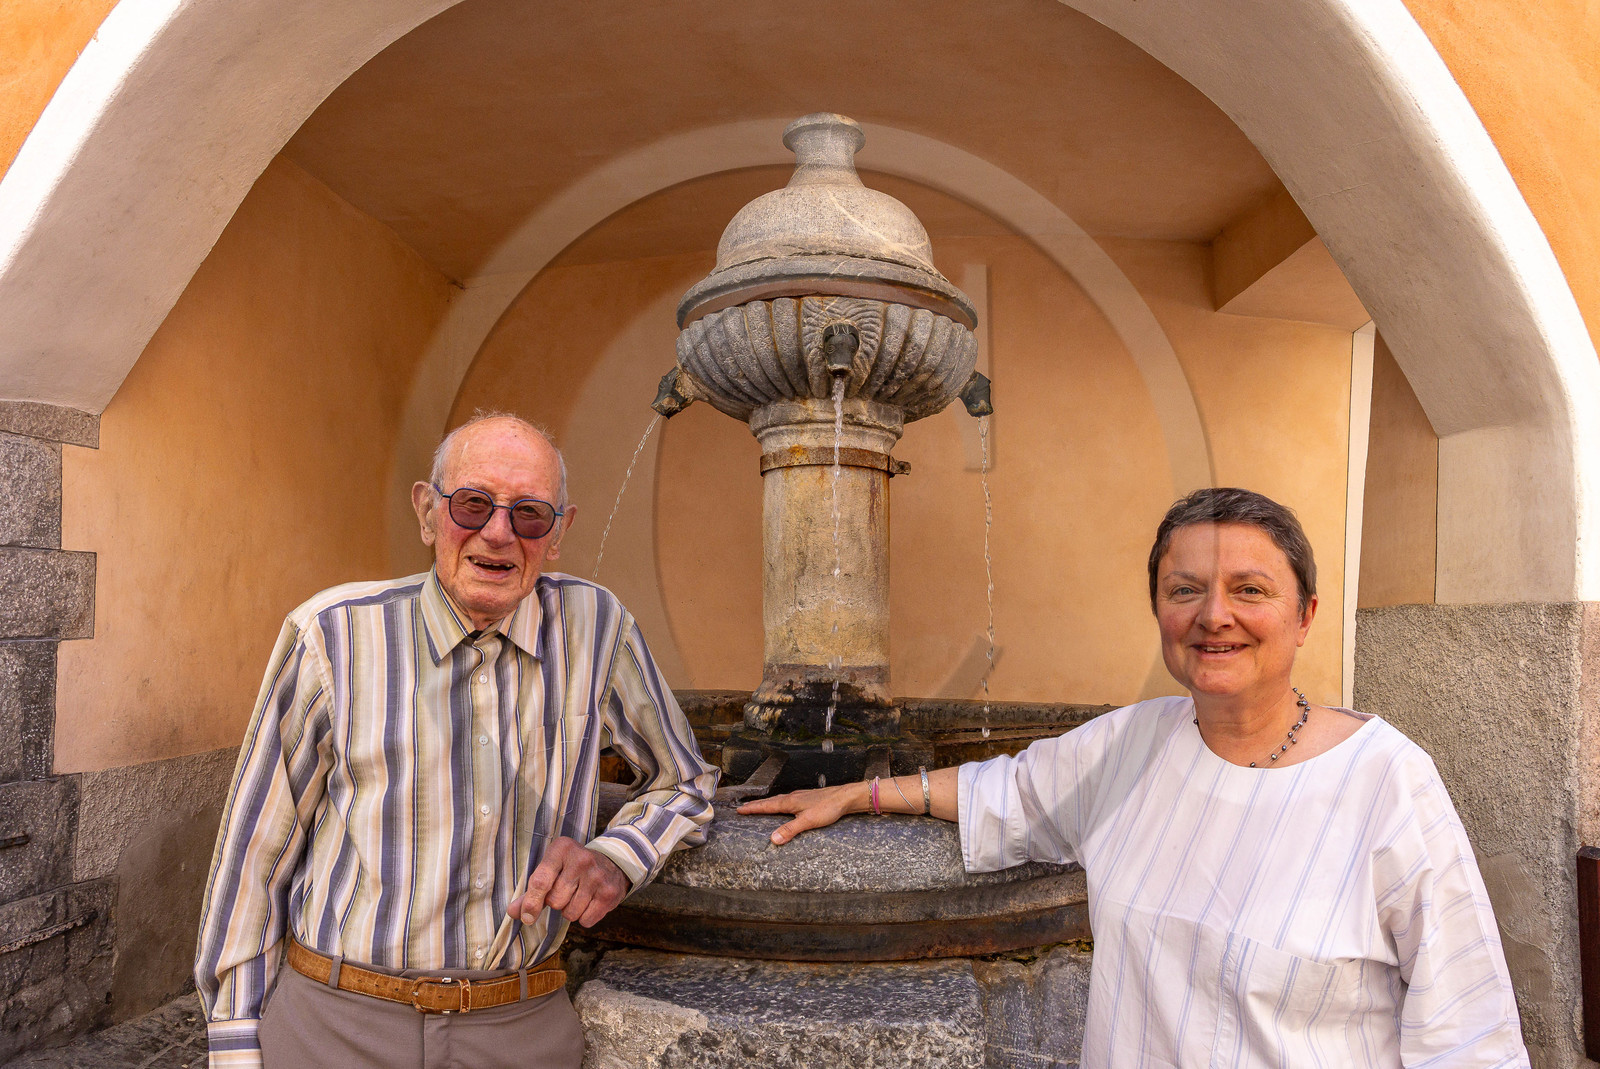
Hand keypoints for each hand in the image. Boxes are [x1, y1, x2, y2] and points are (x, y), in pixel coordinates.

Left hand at [508, 837, 628, 928]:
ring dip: (571, 911)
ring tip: (580, 894)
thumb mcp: (553, 869)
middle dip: (557, 902)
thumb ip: (531, 890)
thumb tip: (513, 912)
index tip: (527, 917)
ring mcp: (597, 876)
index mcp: (561, 849)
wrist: (613, 863)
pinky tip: (591, 901)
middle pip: (555, 901)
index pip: (541, 881)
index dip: (532, 902)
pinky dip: (585, 917)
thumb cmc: (573, 868)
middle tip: (567, 890)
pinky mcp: (609, 893)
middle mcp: (581, 859)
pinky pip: (586, 920)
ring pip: (570, 913)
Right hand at [737, 782, 864, 845]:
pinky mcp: (808, 799)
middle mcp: (793, 797)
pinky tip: (784, 807)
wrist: (845, 797)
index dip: (752, 808)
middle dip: (756, 805)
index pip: (766, 806)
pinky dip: (779, 803)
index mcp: (789, 802)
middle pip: (770, 801)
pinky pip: (788, 801)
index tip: (739, 809)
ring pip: (779, 800)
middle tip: (743, 808)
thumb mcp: (808, 821)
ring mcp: (800, 797)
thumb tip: (773, 839)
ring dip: (767, 804)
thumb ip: (790, 830)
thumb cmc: (828, 807)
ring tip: (760, 807)